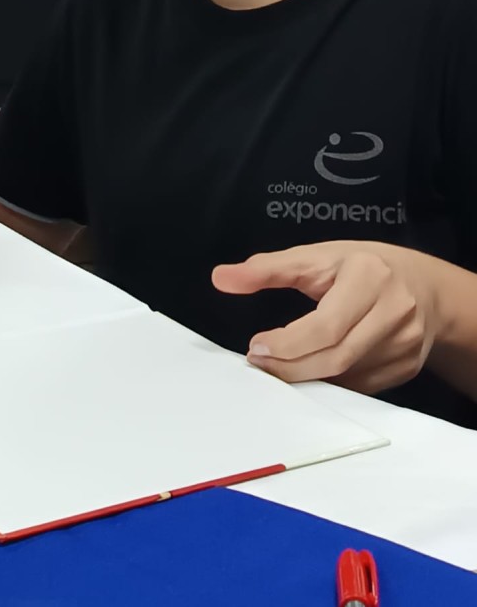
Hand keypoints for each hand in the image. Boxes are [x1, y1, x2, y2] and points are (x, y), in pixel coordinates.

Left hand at [212, 241, 442, 393]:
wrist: (422, 285)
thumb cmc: (359, 267)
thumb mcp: (315, 256)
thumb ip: (266, 268)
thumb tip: (219, 278)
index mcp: (370, 276)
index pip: (326, 325)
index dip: (287, 344)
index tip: (256, 348)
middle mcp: (395, 311)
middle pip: (337, 356)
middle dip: (292, 367)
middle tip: (260, 363)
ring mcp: (406, 344)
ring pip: (348, 377)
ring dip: (308, 378)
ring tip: (279, 367)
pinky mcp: (408, 367)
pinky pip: (361, 387)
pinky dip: (330, 384)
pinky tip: (310, 372)